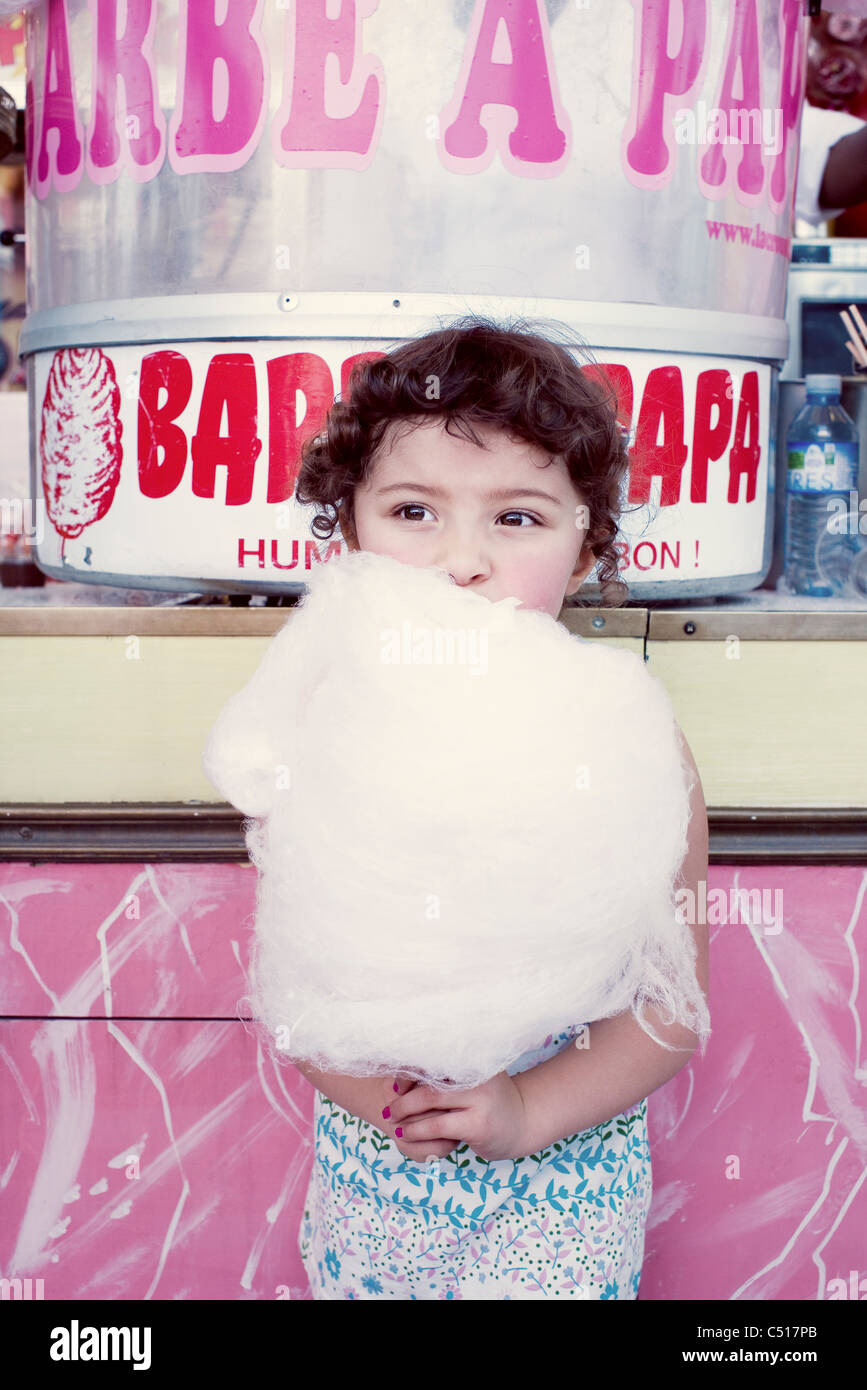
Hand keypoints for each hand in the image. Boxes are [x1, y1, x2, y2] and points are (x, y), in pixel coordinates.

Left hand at [382, 1071, 529, 1162]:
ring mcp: (480, 1098)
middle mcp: (478, 1073)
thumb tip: (400, 1064)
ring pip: (429, 1099)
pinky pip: (437, 1125)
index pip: (433, 1055)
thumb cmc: (488, 1098)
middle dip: (402, 1088)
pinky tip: (404, 1133)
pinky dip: (416, 1129)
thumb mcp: (473, 1076)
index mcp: (474, 1057)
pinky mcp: (478, 1124)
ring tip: (391, 1116)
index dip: (408, 1066)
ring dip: (404, 1109)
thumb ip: (446, 1070)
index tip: (393, 1079)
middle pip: (428, 1075)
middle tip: (388, 1099)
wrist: (522, 1122)